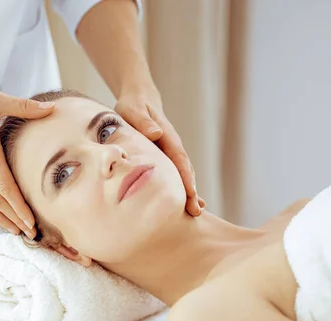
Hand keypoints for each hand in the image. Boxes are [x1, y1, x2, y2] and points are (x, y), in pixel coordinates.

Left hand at [115, 89, 204, 215]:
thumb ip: (144, 121)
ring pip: (182, 174)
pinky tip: (183, 203)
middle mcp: (173, 146)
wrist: (140, 98)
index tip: (191, 193)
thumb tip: (157, 133)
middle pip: (185, 171)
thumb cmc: (134, 105)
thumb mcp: (134, 110)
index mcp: (167, 137)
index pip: (179, 160)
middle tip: (196, 211)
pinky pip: (173, 174)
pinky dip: (179, 187)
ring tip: (195, 212)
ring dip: (189, 192)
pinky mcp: (164, 157)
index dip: (185, 177)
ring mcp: (170, 152)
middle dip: (191, 191)